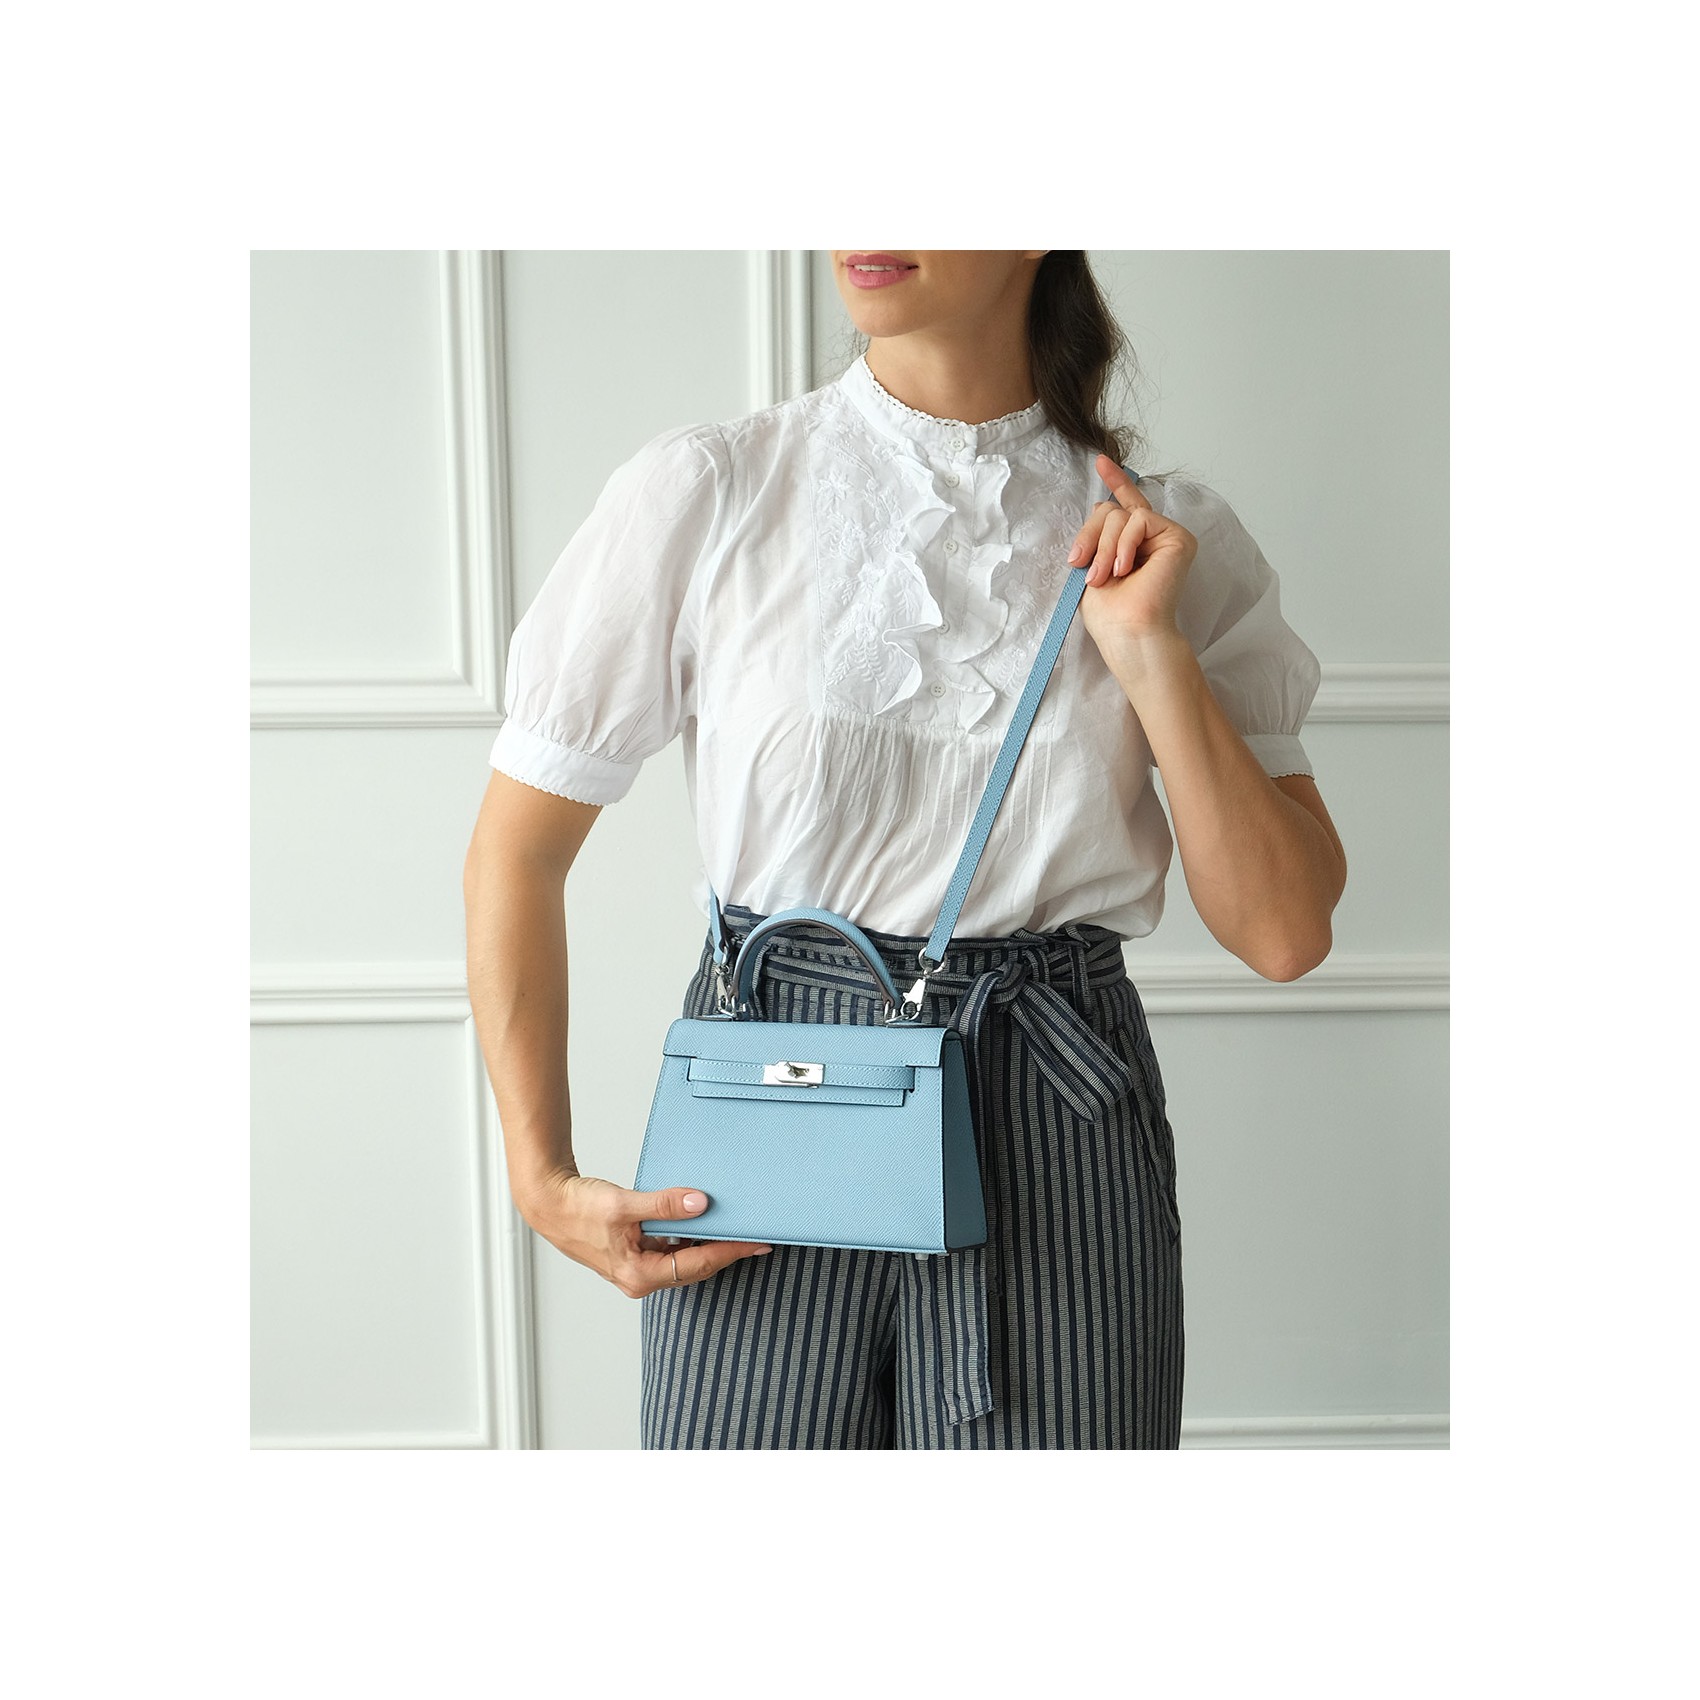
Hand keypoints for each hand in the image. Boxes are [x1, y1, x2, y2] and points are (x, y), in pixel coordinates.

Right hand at [518, 1167, 772, 1297]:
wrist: (549, 1203)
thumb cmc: (578, 1209)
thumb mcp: (624, 1206)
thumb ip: (663, 1205)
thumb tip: (700, 1204)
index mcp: (640, 1274)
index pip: (698, 1265)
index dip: (730, 1252)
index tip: (756, 1242)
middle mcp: (642, 1276)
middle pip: (696, 1266)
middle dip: (726, 1250)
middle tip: (757, 1233)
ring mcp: (640, 1265)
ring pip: (686, 1257)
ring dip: (709, 1242)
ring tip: (737, 1224)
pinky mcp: (637, 1251)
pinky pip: (673, 1247)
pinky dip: (690, 1235)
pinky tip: (703, 1218)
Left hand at [1069, 455, 1198, 649]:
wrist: (1127, 632)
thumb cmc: (1110, 613)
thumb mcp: (1091, 565)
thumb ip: (1098, 536)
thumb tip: (1097, 506)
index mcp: (1133, 547)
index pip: (1124, 507)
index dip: (1114, 482)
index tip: (1100, 461)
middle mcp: (1152, 538)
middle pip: (1111, 510)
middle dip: (1090, 536)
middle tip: (1082, 565)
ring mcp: (1166, 537)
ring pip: (1122, 514)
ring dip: (1105, 546)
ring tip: (1105, 576)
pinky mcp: (1178, 537)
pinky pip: (1139, 518)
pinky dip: (1125, 543)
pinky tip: (1125, 568)